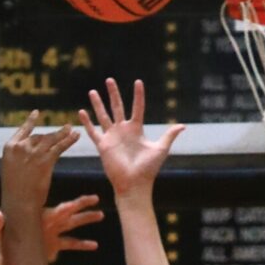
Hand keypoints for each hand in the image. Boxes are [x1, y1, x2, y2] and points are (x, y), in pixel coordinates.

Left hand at [0, 194, 103, 262]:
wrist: (10, 262)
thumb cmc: (4, 246)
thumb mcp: (2, 236)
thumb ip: (0, 225)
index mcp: (40, 219)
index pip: (60, 209)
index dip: (73, 205)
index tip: (84, 200)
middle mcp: (49, 223)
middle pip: (69, 213)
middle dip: (84, 206)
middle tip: (97, 199)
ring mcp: (53, 233)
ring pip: (73, 225)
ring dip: (86, 220)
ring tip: (102, 215)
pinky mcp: (55, 245)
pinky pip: (71, 243)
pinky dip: (82, 245)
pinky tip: (95, 245)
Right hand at [1, 110, 79, 211]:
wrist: (19, 203)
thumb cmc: (13, 193)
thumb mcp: (10, 171)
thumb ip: (17, 160)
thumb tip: (24, 157)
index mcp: (9, 148)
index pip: (22, 131)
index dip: (30, 122)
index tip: (36, 113)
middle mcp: (21, 147)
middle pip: (39, 136)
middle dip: (51, 134)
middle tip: (63, 129)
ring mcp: (34, 152)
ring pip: (51, 139)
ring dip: (63, 133)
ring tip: (71, 129)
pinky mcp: (46, 160)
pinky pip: (60, 147)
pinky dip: (69, 140)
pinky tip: (76, 136)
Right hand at [79, 78, 183, 199]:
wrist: (134, 184)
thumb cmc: (148, 169)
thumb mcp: (161, 149)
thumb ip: (169, 136)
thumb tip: (183, 126)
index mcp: (136, 129)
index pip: (137, 108)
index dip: (138, 95)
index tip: (138, 82)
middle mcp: (123, 131)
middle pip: (117, 107)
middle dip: (113, 94)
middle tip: (109, 80)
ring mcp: (112, 137)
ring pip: (103, 116)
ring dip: (98, 104)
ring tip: (93, 91)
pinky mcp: (103, 146)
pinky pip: (93, 132)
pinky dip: (86, 122)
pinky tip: (81, 112)